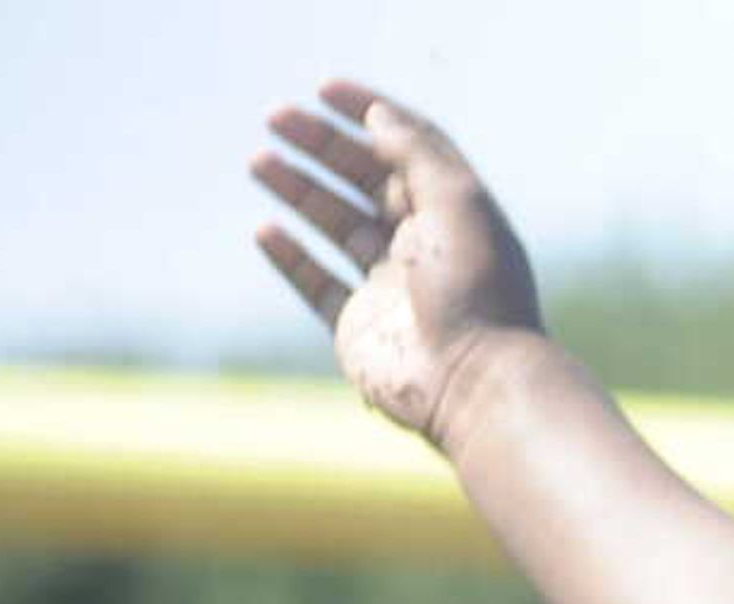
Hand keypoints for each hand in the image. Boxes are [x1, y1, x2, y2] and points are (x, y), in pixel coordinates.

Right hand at [249, 81, 543, 447]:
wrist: (473, 384)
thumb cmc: (474, 291)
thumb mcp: (455, 203)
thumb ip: (417, 153)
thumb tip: (378, 115)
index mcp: (454, 215)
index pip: (406, 151)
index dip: (368, 115)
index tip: (325, 89)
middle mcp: (423, 248)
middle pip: (365, 182)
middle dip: (322, 146)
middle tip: (276, 117)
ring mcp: (390, 289)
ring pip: (336, 227)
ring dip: (299, 191)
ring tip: (259, 159)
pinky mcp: (360, 329)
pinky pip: (319, 285)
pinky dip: (292, 257)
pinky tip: (266, 230)